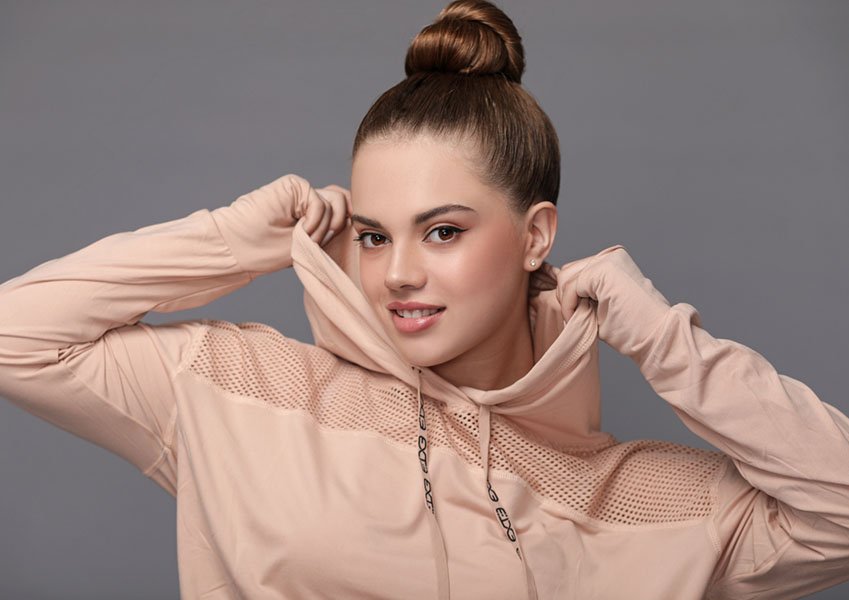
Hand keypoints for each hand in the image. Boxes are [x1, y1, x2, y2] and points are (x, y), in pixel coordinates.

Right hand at [210, 173, 351, 274]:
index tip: (336, 243)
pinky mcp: (294, 185)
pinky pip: (320, 202)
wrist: (240, 245)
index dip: (348, 224)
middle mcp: (310, 201)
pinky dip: (314, 221)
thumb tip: (355, 222)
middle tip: (320, 242)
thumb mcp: (308, 247)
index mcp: (314, 215)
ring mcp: (303, 192)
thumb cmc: (267, 251)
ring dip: (323, 228)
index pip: (346, 210)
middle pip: (346, 202)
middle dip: (340, 225)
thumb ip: (329, 233)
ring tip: (306, 240)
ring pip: (335, 204)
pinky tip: (301, 231)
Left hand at [556, 244, 672, 361]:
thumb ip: (584, 293)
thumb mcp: (602, 304)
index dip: (570, 296)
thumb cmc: (632, 328)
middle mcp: (611, 255)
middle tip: (576, 318)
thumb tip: (559, 290)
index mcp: (612, 260)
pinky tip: (581, 317)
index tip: (575, 316)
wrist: (658, 337)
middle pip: (567, 272)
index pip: (575, 271)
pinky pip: (570, 288)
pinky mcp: (603, 270)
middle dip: (566, 297)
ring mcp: (608, 260)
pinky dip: (569, 306)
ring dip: (567, 303)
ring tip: (580, 319)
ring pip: (565, 278)